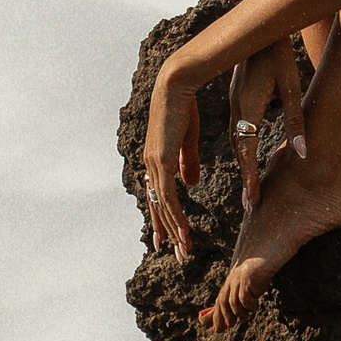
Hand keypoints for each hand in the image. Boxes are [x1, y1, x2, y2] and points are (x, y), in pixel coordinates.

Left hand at [142, 60, 204, 256]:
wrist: (176, 85)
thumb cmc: (184, 106)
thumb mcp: (189, 139)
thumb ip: (188, 162)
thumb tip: (190, 184)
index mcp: (157, 160)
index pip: (158, 196)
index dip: (163, 219)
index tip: (169, 238)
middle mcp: (151, 165)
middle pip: (158, 207)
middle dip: (168, 232)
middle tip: (176, 255)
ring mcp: (154, 165)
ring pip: (163, 206)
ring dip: (174, 230)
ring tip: (183, 250)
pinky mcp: (162, 161)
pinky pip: (168, 196)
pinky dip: (176, 216)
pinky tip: (183, 231)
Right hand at [226, 38, 307, 214]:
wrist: (261, 29)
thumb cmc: (280, 54)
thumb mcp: (292, 85)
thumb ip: (295, 120)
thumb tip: (304, 153)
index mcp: (248, 104)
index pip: (247, 149)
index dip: (250, 176)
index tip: (253, 200)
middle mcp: (237, 106)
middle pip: (238, 150)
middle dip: (245, 177)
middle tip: (252, 206)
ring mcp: (234, 101)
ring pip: (236, 141)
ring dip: (242, 165)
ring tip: (251, 191)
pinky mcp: (237, 97)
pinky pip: (236, 131)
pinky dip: (240, 150)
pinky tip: (246, 160)